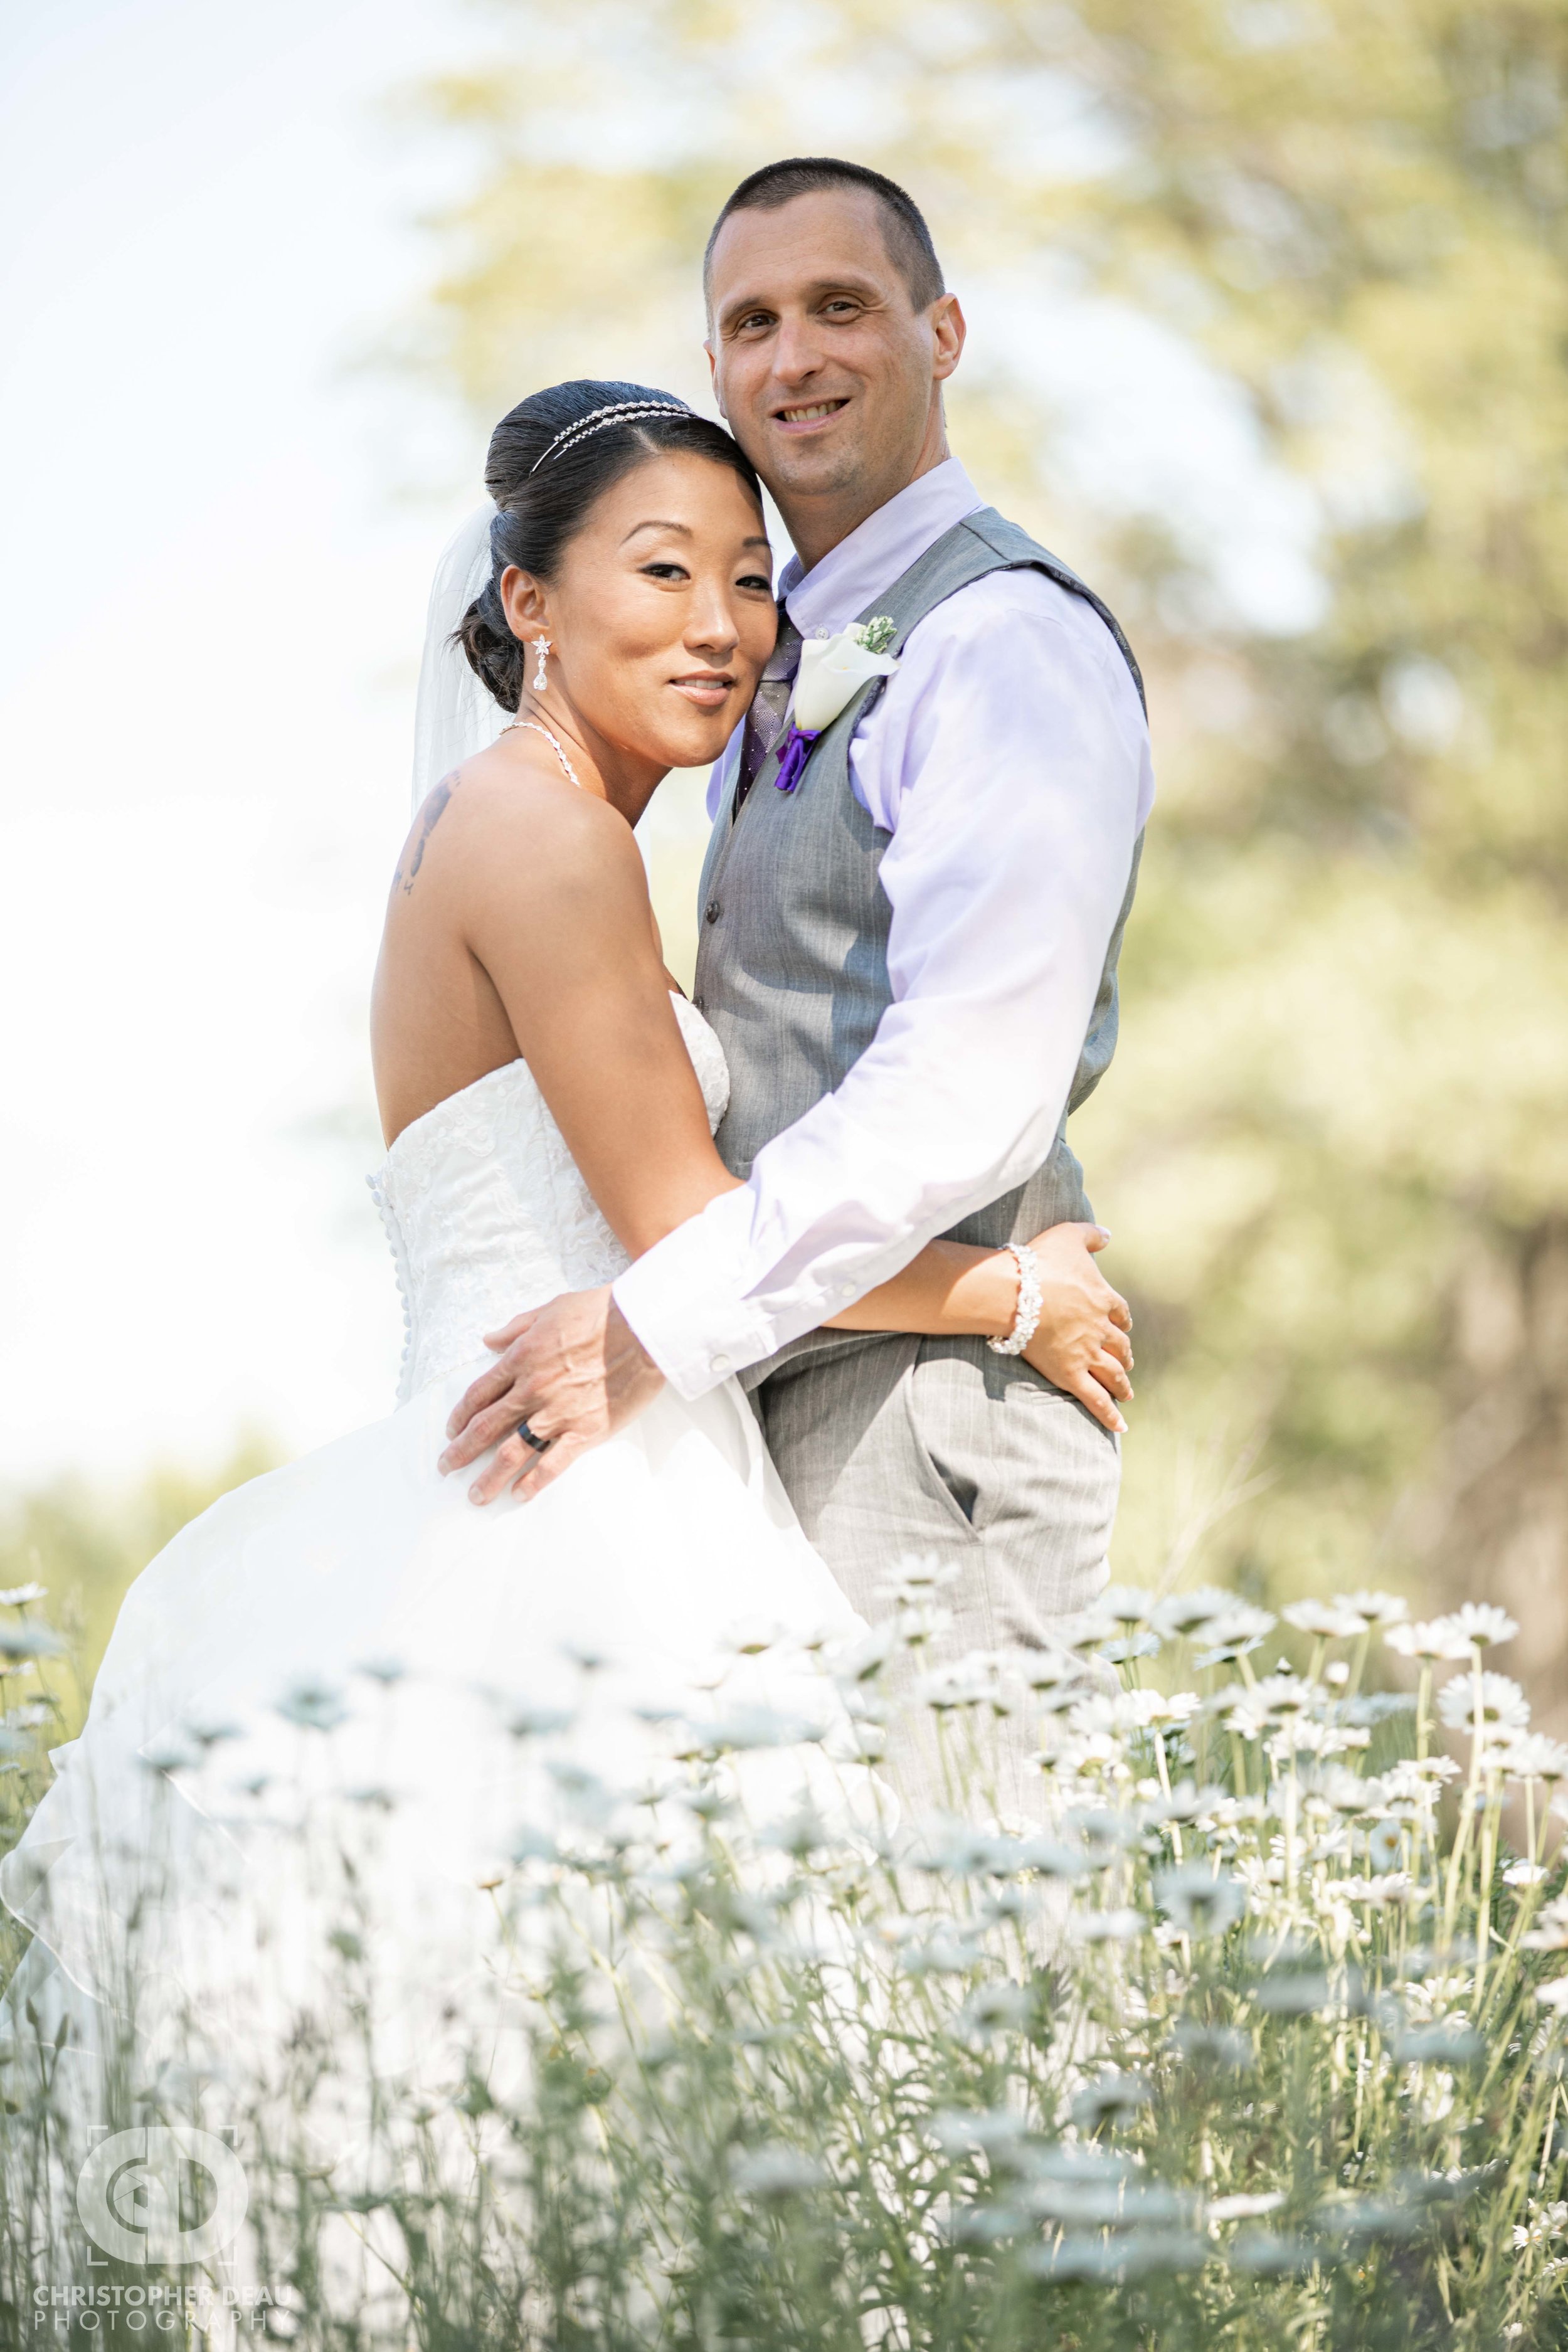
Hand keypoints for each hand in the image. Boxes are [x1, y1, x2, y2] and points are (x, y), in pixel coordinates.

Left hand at [438, 1288, 664, 1502]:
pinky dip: (534, 1482)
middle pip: (485, 1427)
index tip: (451, 1431)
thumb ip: (515, 1328)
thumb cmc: (599, 1312)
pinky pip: (553, 1463)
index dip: (460, 1416)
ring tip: (475, 1495)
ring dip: (489, 1477)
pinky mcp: (585, 1430)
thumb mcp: (549, 1309)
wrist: (641, 1327)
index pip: (478, 1395)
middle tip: (446, 1468)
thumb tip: (489, 1339)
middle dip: (460, 1452)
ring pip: (512, 1452)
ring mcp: (557, 1413)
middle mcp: (531, 1390)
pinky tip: (519, 1495)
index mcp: (521, 1359)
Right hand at [1019, 1224, 1133, 1436]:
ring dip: (1122, 1384)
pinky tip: (1121, 1427)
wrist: (1017, 1291)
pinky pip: (1096, 1399)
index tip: (1123, 1327)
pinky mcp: (1070, 1373)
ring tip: (1127, 1393)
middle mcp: (1101, 1329)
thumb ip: (1091, 1234)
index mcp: (1104, 1299)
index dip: (1123, 1322)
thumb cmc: (1039, 1261)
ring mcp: (1087, 1353)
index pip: (1122, 1315)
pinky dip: (1110, 1414)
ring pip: (1113, 1374)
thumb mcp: (1069, 1235)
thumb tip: (1108, 1235)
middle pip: (1121, 1346)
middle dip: (1124, 1355)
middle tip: (1126, 1364)